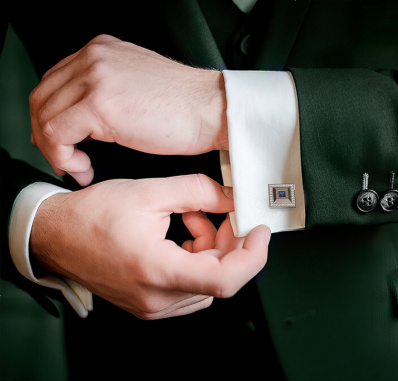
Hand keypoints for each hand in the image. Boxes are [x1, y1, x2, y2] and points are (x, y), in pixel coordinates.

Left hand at [29, 34, 227, 185]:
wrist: (212, 110)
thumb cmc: (186, 108)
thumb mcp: (137, 90)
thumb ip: (107, 95)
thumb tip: (84, 120)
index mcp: (101, 53)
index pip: (54, 83)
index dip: (50, 117)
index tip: (62, 142)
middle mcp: (94, 58)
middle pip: (42, 97)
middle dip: (45, 135)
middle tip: (63, 159)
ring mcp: (95, 77)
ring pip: (44, 116)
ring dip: (55, 150)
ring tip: (76, 167)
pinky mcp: (100, 103)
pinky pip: (57, 133)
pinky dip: (62, 157)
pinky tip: (82, 168)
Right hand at [30, 174, 269, 318]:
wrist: (58, 236)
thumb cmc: (93, 215)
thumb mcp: (149, 192)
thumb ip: (197, 191)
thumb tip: (230, 197)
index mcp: (155, 271)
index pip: (225, 280)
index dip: (252, 256)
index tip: (259, 232)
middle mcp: (156, 298)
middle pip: (218, 277)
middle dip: (229, 242)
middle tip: (221, 213)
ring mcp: (153, 305)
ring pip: (206, 281)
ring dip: (210, 249)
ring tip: (191, 218)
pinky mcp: (150, 303)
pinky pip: (190, 286)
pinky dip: (195, 259)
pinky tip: (182, 235)